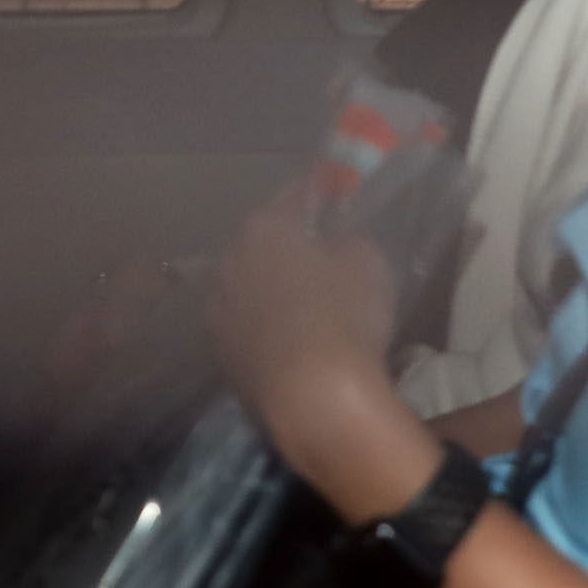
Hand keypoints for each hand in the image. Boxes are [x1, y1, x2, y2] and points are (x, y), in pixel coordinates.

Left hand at [205, 185, 399, 448]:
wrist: (313, 399)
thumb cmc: (344, 318)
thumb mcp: (368, 264)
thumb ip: (351, 240)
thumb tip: (339, 240)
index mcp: (265, 229)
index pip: (295, 195)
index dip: (319, 189)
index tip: (336, 188)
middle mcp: (231, 260)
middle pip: (263, 238)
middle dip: (289, 237)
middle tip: (319, 243)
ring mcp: (219, 308)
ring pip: (247, 280)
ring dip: (269, 279)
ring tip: (301, 290)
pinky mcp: (220, 351)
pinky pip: (244, 320)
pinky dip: (261, 318)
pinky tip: (284, 330)